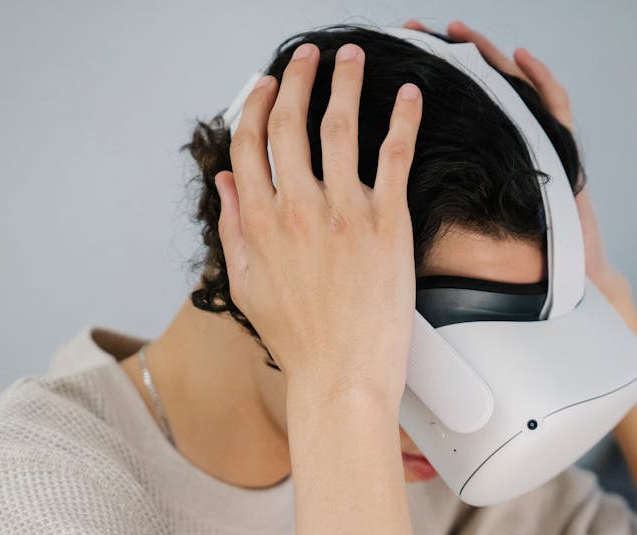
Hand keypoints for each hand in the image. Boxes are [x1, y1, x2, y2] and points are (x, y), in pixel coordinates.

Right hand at [214, 42, 423, 402]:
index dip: (258, 106)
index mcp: (259, 222)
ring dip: (346, 82)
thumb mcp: (246, 285)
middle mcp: (297, 210)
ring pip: (340, 127)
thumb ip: (233, 227)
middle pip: (292, 123)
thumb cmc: (298, 340)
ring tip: (352, 56)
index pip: (250, 143)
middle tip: (310, 55)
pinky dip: (403, 120)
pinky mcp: (387, 224)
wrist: (341, 377)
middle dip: (299, 79)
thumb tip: (227, 181)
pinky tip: (410, 95)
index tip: (267, 85)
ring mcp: (343, 213)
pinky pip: (395, 156)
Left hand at [403, 19, 631, 301]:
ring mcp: (529, 148)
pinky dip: (540, 81)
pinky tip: (522, 57)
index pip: (433, 113)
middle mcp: (495, 150)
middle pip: (467, 91)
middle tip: (412, 31)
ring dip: (485, 57)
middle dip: (440, 59)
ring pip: (507, 90)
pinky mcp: (561, 154)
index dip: (409, 87)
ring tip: (458, 31)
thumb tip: (346, 202)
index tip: (380, 61)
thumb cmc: (489, 271)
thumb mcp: (433, 238)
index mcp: (464, 165)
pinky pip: (554, 109)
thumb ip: (396, 213)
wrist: (541, 290)